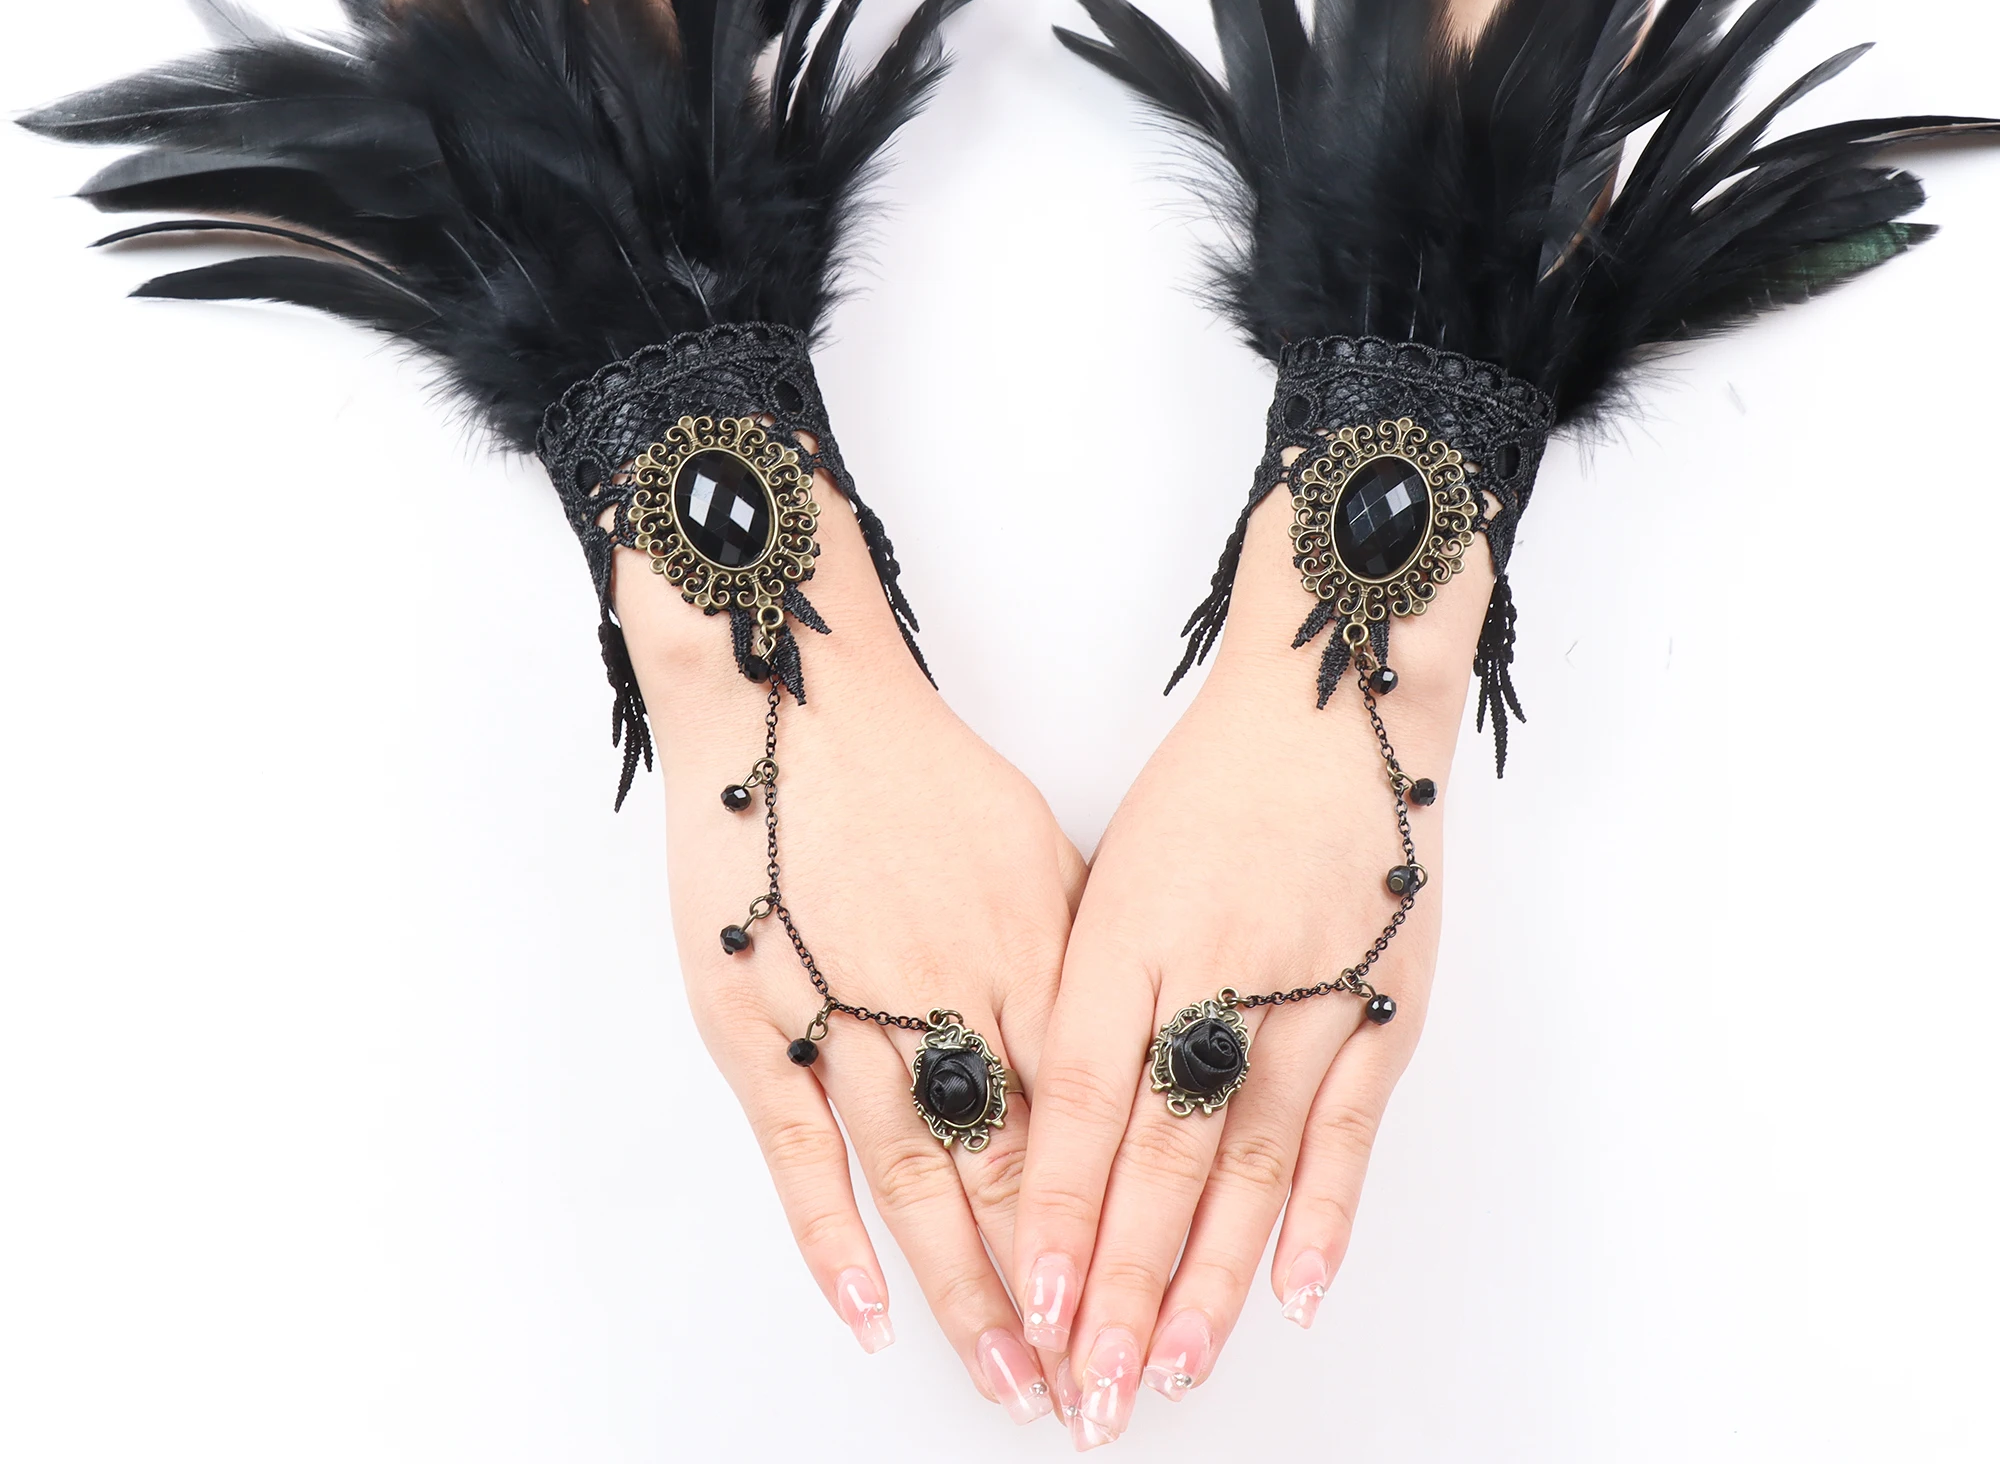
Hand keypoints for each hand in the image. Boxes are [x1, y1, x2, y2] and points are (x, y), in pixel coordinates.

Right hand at [615, 484, 1084, 1425]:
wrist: (790, 699)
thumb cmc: (918, 766)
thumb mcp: (1033, 846)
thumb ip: (1074, 957)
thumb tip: (1121, 1051)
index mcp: (1032, 951)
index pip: (1092, 1120)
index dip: (1121, 1220)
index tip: (1153, 1302)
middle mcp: (952, 991)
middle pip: (1017, 1167)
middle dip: (1058, 1287)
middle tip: (1091, 1390)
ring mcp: (849, 1008)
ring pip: (924, 1176)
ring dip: (967, 1289)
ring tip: (1008, 1380)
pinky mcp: (758, 1015)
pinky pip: (800, 1146)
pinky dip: (833, 1234)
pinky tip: (869, 1310)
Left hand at [1015, 489, 1487, 1442]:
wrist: (1333, 703)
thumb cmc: (1209, 784)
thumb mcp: (1114, 871)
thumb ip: (1085, 995)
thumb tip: (1042, 1122)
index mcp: (1128, 932)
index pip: (1083, 1100)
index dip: (1058, 1209)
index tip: (1031, 1305)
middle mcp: (1213, 967)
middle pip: (1161, 1151)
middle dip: (1123, 1282)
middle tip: (1093, 1391)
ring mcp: (1306, 985)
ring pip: (1249, 1159)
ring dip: (1212, 1276)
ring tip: (1176, 1370)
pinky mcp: (1384, 997)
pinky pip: (1350, 1123)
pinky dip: (1323, 1214)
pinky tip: (1294, 1294)